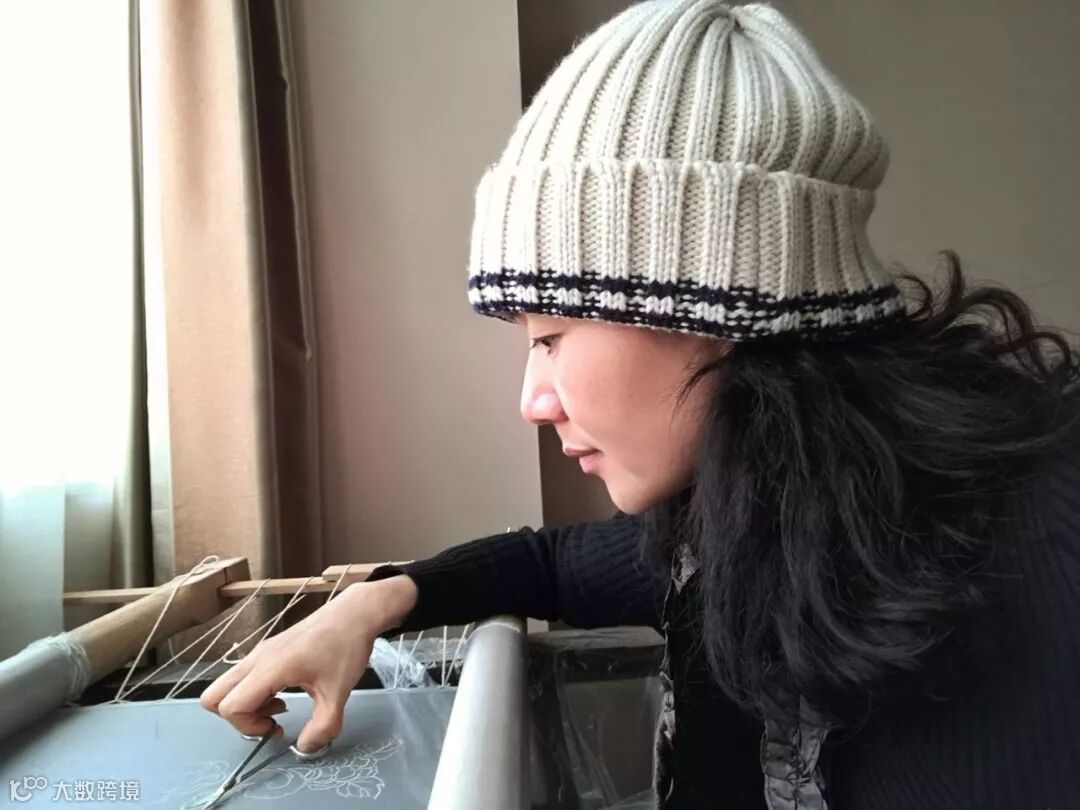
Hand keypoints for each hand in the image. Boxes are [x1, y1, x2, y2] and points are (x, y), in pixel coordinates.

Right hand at [199, 576, 416, 752]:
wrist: (354, 613)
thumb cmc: (346, 647)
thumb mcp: (339, 693)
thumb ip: (322, 727)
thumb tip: (304, 748)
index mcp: (270, 667)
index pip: (230, 706)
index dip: (247, 727)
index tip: (277, 728)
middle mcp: (257, 658)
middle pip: (214, 696)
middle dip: (236, 719)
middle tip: (269, 721)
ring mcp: (259, 651)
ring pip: (226, 686)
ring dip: (245, 705)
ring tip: (281, 706)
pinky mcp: (267, 649)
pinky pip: (242, 677)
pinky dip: (253, 692)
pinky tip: (284, 692)